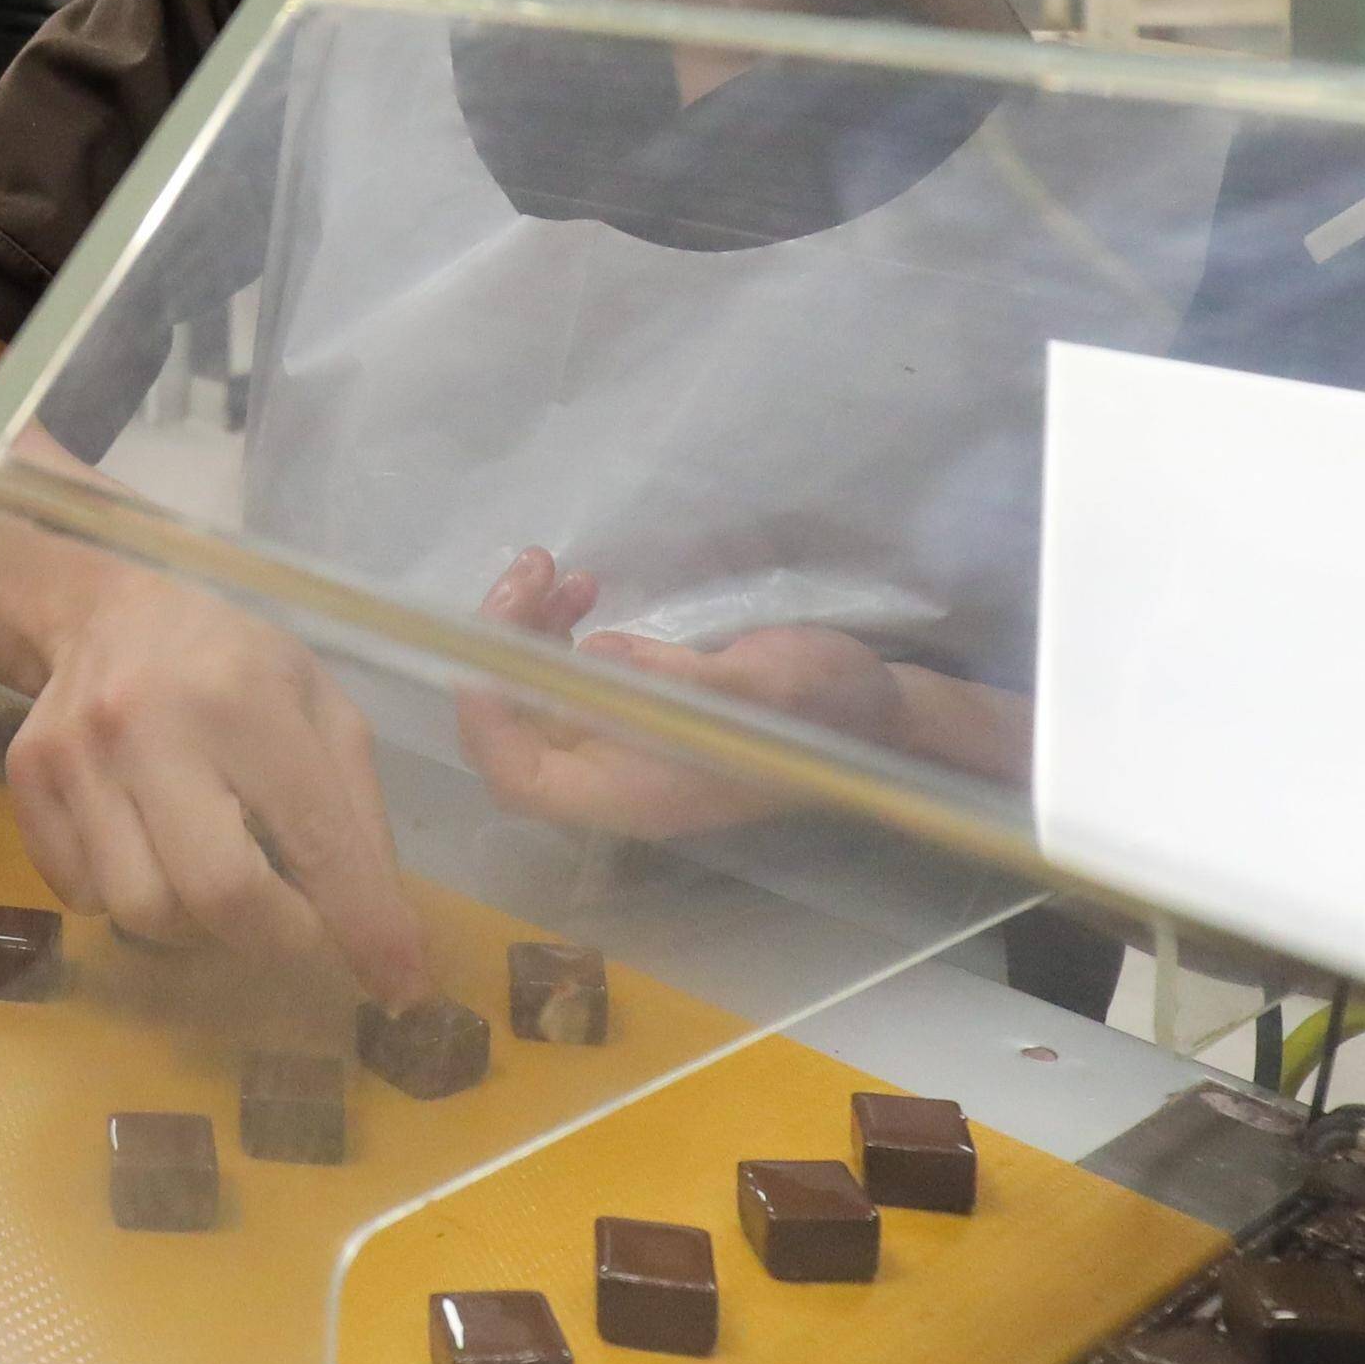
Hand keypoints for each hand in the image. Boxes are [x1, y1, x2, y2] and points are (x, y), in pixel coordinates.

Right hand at [0, 539, 427, 1003]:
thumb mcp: (319, 707)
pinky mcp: (25, 780)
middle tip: (298, 931)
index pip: (315, 839)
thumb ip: (355, 813)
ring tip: (217, 880)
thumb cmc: (232, 664)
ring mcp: (78, 756)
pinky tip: (149, 851)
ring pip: (143, 912)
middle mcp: (152, 725)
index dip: (363, 924)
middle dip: (275, 938)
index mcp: (245, 697)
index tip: (400, 983)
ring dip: (197, 926)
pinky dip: (128, 899)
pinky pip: (82, 896)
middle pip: (218, 893)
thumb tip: (383, 932)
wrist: (102, 614)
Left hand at [457, 550, 1025, 835]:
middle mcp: (614, 780)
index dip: (489, 715)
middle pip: (514, 729)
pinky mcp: (637, 714)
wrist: (876, 714)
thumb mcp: (765, 685)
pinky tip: (582, 590)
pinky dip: (558, 633)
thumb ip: (681, 681)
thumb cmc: (828, 709)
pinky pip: (567, 680)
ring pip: (533, 697)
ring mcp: (622, 748)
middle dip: (504, 647)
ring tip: (557, 569)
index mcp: (635, 794)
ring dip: (527, 632)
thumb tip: (599, 657)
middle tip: (533, 569)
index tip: (494, 639)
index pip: (520, 777)